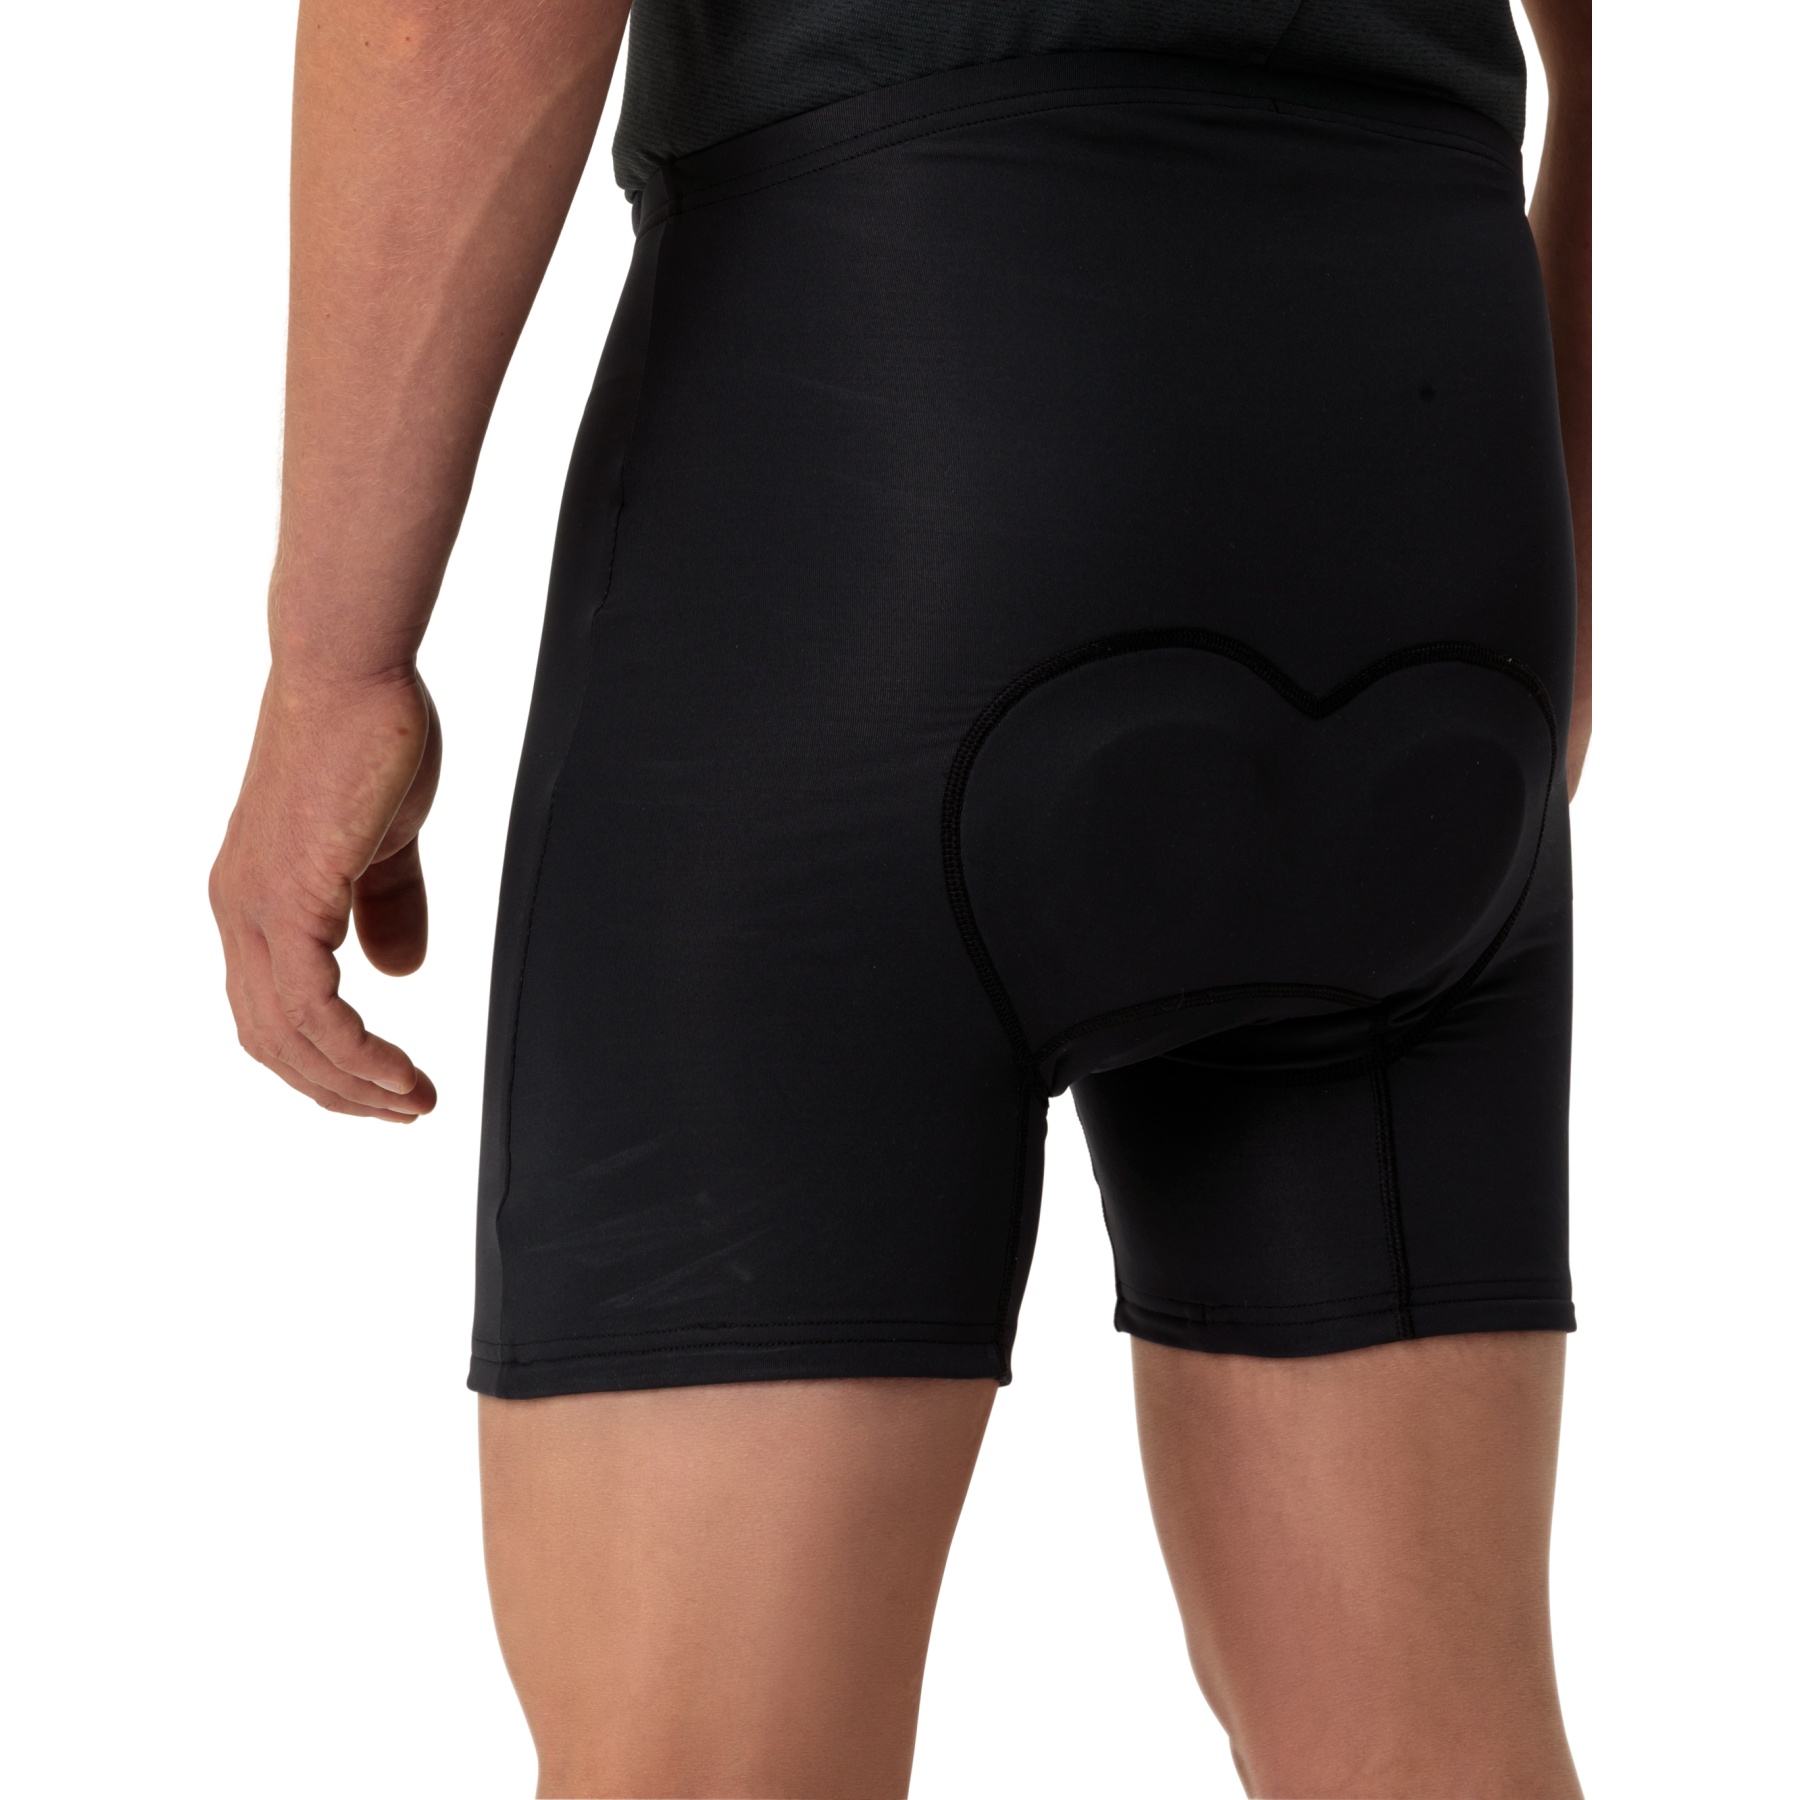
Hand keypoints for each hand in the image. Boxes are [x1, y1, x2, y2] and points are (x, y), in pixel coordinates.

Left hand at [211, 669, 440, 1120]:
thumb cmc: (370, 735)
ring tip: (414, 1101)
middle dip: (341, 1090)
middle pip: (273, 1040)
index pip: (275, 1010)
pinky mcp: (290, 897)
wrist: (352, 671)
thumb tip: (401, 970)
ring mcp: (258, 907)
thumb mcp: (387, 841)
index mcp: (258, 897)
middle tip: (406, 1109)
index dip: (327, 1060)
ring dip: (355, 1084)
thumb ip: (388, 907)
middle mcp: (243, 911)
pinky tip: (398, 1070)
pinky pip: (313, 1007)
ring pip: (290, 1036)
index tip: (388, 1084)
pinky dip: (356, 1053)